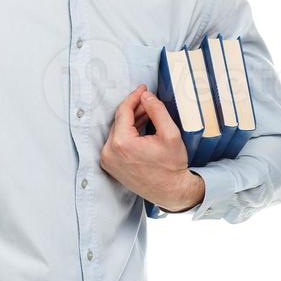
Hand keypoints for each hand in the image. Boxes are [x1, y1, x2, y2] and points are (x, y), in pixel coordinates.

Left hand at [99, 84, 204, 211]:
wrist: (171, 191)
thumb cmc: (172, 167)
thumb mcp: (170, 134)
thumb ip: (157, 110)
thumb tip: (146, 96)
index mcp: (122, 144)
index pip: (123, 111)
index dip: (134, 97)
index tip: (143, 89)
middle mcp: (110, 152)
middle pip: (119, 121)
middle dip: (134, 108)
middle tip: (148, 100)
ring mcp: (108, 160)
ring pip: (118, 130)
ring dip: (131, 120)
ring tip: (147, 112)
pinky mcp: (110, 165)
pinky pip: (117, 142)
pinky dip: (127, 133)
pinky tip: (140, 126)